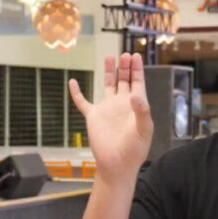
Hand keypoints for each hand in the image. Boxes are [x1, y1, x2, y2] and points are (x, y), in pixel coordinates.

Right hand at [69, 53, 153, 183]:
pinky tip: (73, 82)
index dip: (137, 69)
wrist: (117, 164)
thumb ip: (142, 111)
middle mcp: (122, 104)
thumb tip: (136, 95)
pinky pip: (83, 102)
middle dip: (125, 67)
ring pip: (108, 85)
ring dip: (109, 72)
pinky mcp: (93, 116)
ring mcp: (107, 109)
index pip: (137, 82)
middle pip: (124, 80)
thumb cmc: (134, 149)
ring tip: (110, 57)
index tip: (135, 55)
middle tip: (124, 54)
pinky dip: (77, 93)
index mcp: (136, 105)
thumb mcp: (144, 129)